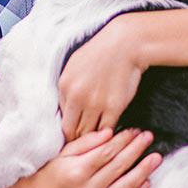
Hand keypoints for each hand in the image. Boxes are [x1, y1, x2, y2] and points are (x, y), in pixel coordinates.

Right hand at [4, 127, 160, 187]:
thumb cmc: (51, 169)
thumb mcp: (65, 151)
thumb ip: (87, 142)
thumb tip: (110, 132)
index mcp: (78, 171)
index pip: (108, 152)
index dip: (124, 140)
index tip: (134, 130)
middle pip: (119, 166)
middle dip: (136, 149)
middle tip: (148, 136)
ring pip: (125, 186)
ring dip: (143, 170)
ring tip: (156, 158)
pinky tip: (147, 181)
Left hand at [58, 14, 144, 140]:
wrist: (125, 44)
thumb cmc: (100, 52)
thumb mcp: (74, 65)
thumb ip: (67, 89)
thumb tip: (65, 109)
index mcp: (64, 86)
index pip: (61, 120)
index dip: (69, 129)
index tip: (75, 133)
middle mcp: (77, 97)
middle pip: (72, 131)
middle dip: (77, 138)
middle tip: (85, 143)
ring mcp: (95, 103)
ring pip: (89, 134)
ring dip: (93, 138)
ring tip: (97, 141)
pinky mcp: (114, 107)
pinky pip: (106, 130)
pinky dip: (107, 134)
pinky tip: (110, 134)